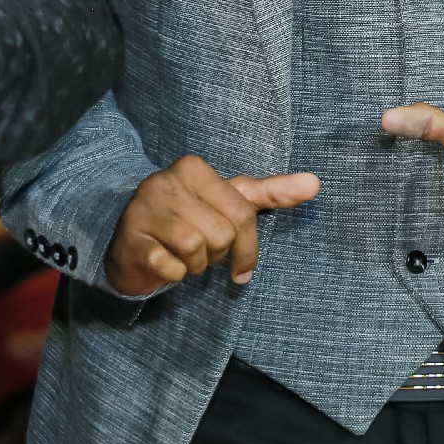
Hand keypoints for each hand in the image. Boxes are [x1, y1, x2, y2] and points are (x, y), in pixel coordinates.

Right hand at [104, 156, 318, 295]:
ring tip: (182, 256)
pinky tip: (164, 263)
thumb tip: (315, 183)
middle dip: (217, 254)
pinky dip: (174, 275)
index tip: (243, 266)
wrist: (129, 239)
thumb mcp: (229, 201)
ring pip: (196, 249)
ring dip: (195, 265)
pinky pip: (171, 268)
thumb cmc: (188, 219)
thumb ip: (270, 192)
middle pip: (221, 234)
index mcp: (195, 168)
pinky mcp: (131, 239)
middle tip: (201, 252)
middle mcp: (167, 182)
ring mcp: (145, 209)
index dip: (247, 247)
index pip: (242, 213)